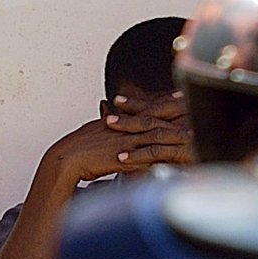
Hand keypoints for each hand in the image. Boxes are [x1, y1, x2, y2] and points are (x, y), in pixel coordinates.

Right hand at [42, 94, 193, 186]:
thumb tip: (110, 114)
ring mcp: (125, 142)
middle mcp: (124, 128)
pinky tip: (175, 162)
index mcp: (120, 121)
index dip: (165, 102)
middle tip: (193, 107)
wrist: (65, 158)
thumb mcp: (95, 130)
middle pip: (155, 118)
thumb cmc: (78, 148)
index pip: (147, 108)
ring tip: (191, 137)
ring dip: (174, 136)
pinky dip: (161, 159)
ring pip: (154, 136)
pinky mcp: (122, 158)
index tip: (181, 97)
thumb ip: (108, 123)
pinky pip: (144, 158)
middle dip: (176, 113)